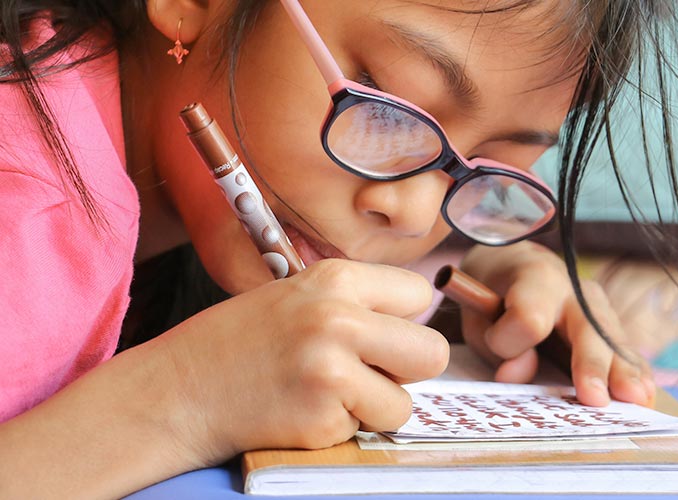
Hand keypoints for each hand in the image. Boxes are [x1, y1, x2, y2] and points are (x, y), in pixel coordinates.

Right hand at [156, 259, 449, 462]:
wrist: (175, 392)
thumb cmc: (238, 344)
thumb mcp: (297, 295)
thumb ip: (357, 304)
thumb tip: (419, 323)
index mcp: (336, 278)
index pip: (418, 295)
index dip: (402, 320)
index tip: (376, 334)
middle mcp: (339, 319)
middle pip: (433, 352)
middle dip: (409, 370)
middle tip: (369, 373)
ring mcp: (332, 371)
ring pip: (404, 403)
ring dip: (373, 407)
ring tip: (324, 393)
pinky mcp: (322, 418)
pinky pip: (365, 430)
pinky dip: (341, 428)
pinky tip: (302, 411)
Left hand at [458, 242, 655, 407]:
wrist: (514, 269)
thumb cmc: (493, 298)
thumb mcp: (479, 317)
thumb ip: (496, 346)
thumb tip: (515, 375)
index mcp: (534, 279)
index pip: (528, 317)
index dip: (509, 340)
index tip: (492, 346)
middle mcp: (573, 289)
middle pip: (587, 327)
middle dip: (592, 364)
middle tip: (595, 399)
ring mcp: (597, 306)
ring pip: (613, 339)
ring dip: (625, 372)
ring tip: (636, 400)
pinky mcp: (608, 325)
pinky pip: (623, 349)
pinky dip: (634, 372)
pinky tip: (645, 393)